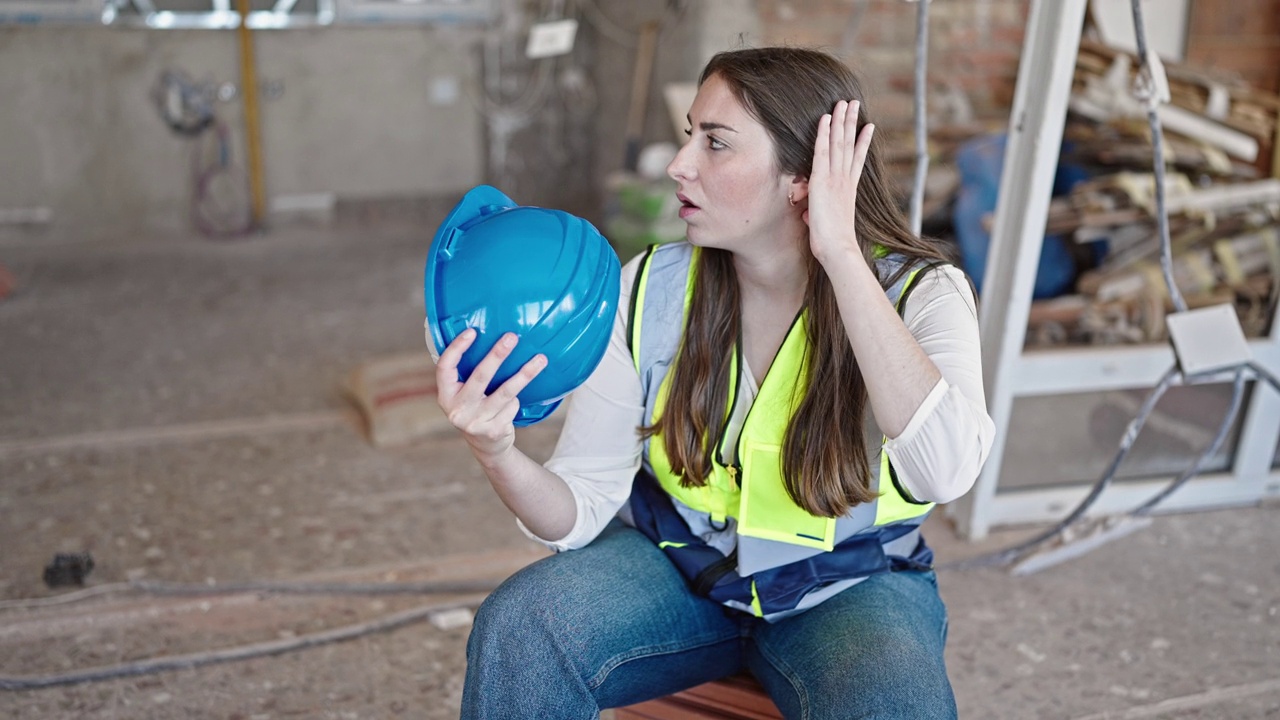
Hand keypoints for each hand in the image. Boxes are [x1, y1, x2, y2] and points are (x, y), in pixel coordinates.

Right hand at [435, 329, 546, 459]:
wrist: (486, 446)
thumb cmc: (476, 409)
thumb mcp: (463, 395)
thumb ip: (467, 374)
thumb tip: (491, 339)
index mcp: (446, 395)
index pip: (445, 367)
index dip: (457, 348)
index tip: (472, 331)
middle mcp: (457, 409)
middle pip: (480, 376)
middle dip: (497, 355)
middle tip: (512, 337)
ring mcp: (475, 422)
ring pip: (505, 392)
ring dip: (525, 374)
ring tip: (540, 359)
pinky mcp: (494, 430)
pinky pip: (512, 405)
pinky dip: (516, 400)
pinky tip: (515, 401)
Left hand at [805, 99, 874, 265]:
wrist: (837, 247)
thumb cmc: (832, 241)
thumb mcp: (824, 223)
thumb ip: (816, 213)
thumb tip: (806, 214)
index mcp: (848, 189)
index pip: (857, 160)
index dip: (863, 142)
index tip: (869, 126)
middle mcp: (844, 179)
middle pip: (849, 144)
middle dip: (852, 122)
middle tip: (855, 103)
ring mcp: (835, 178)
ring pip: (839, 142)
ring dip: (841, 120)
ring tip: (845, 102)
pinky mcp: (822, 180)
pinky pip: (823, 151)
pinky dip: (824, 133)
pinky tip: (826, 118)